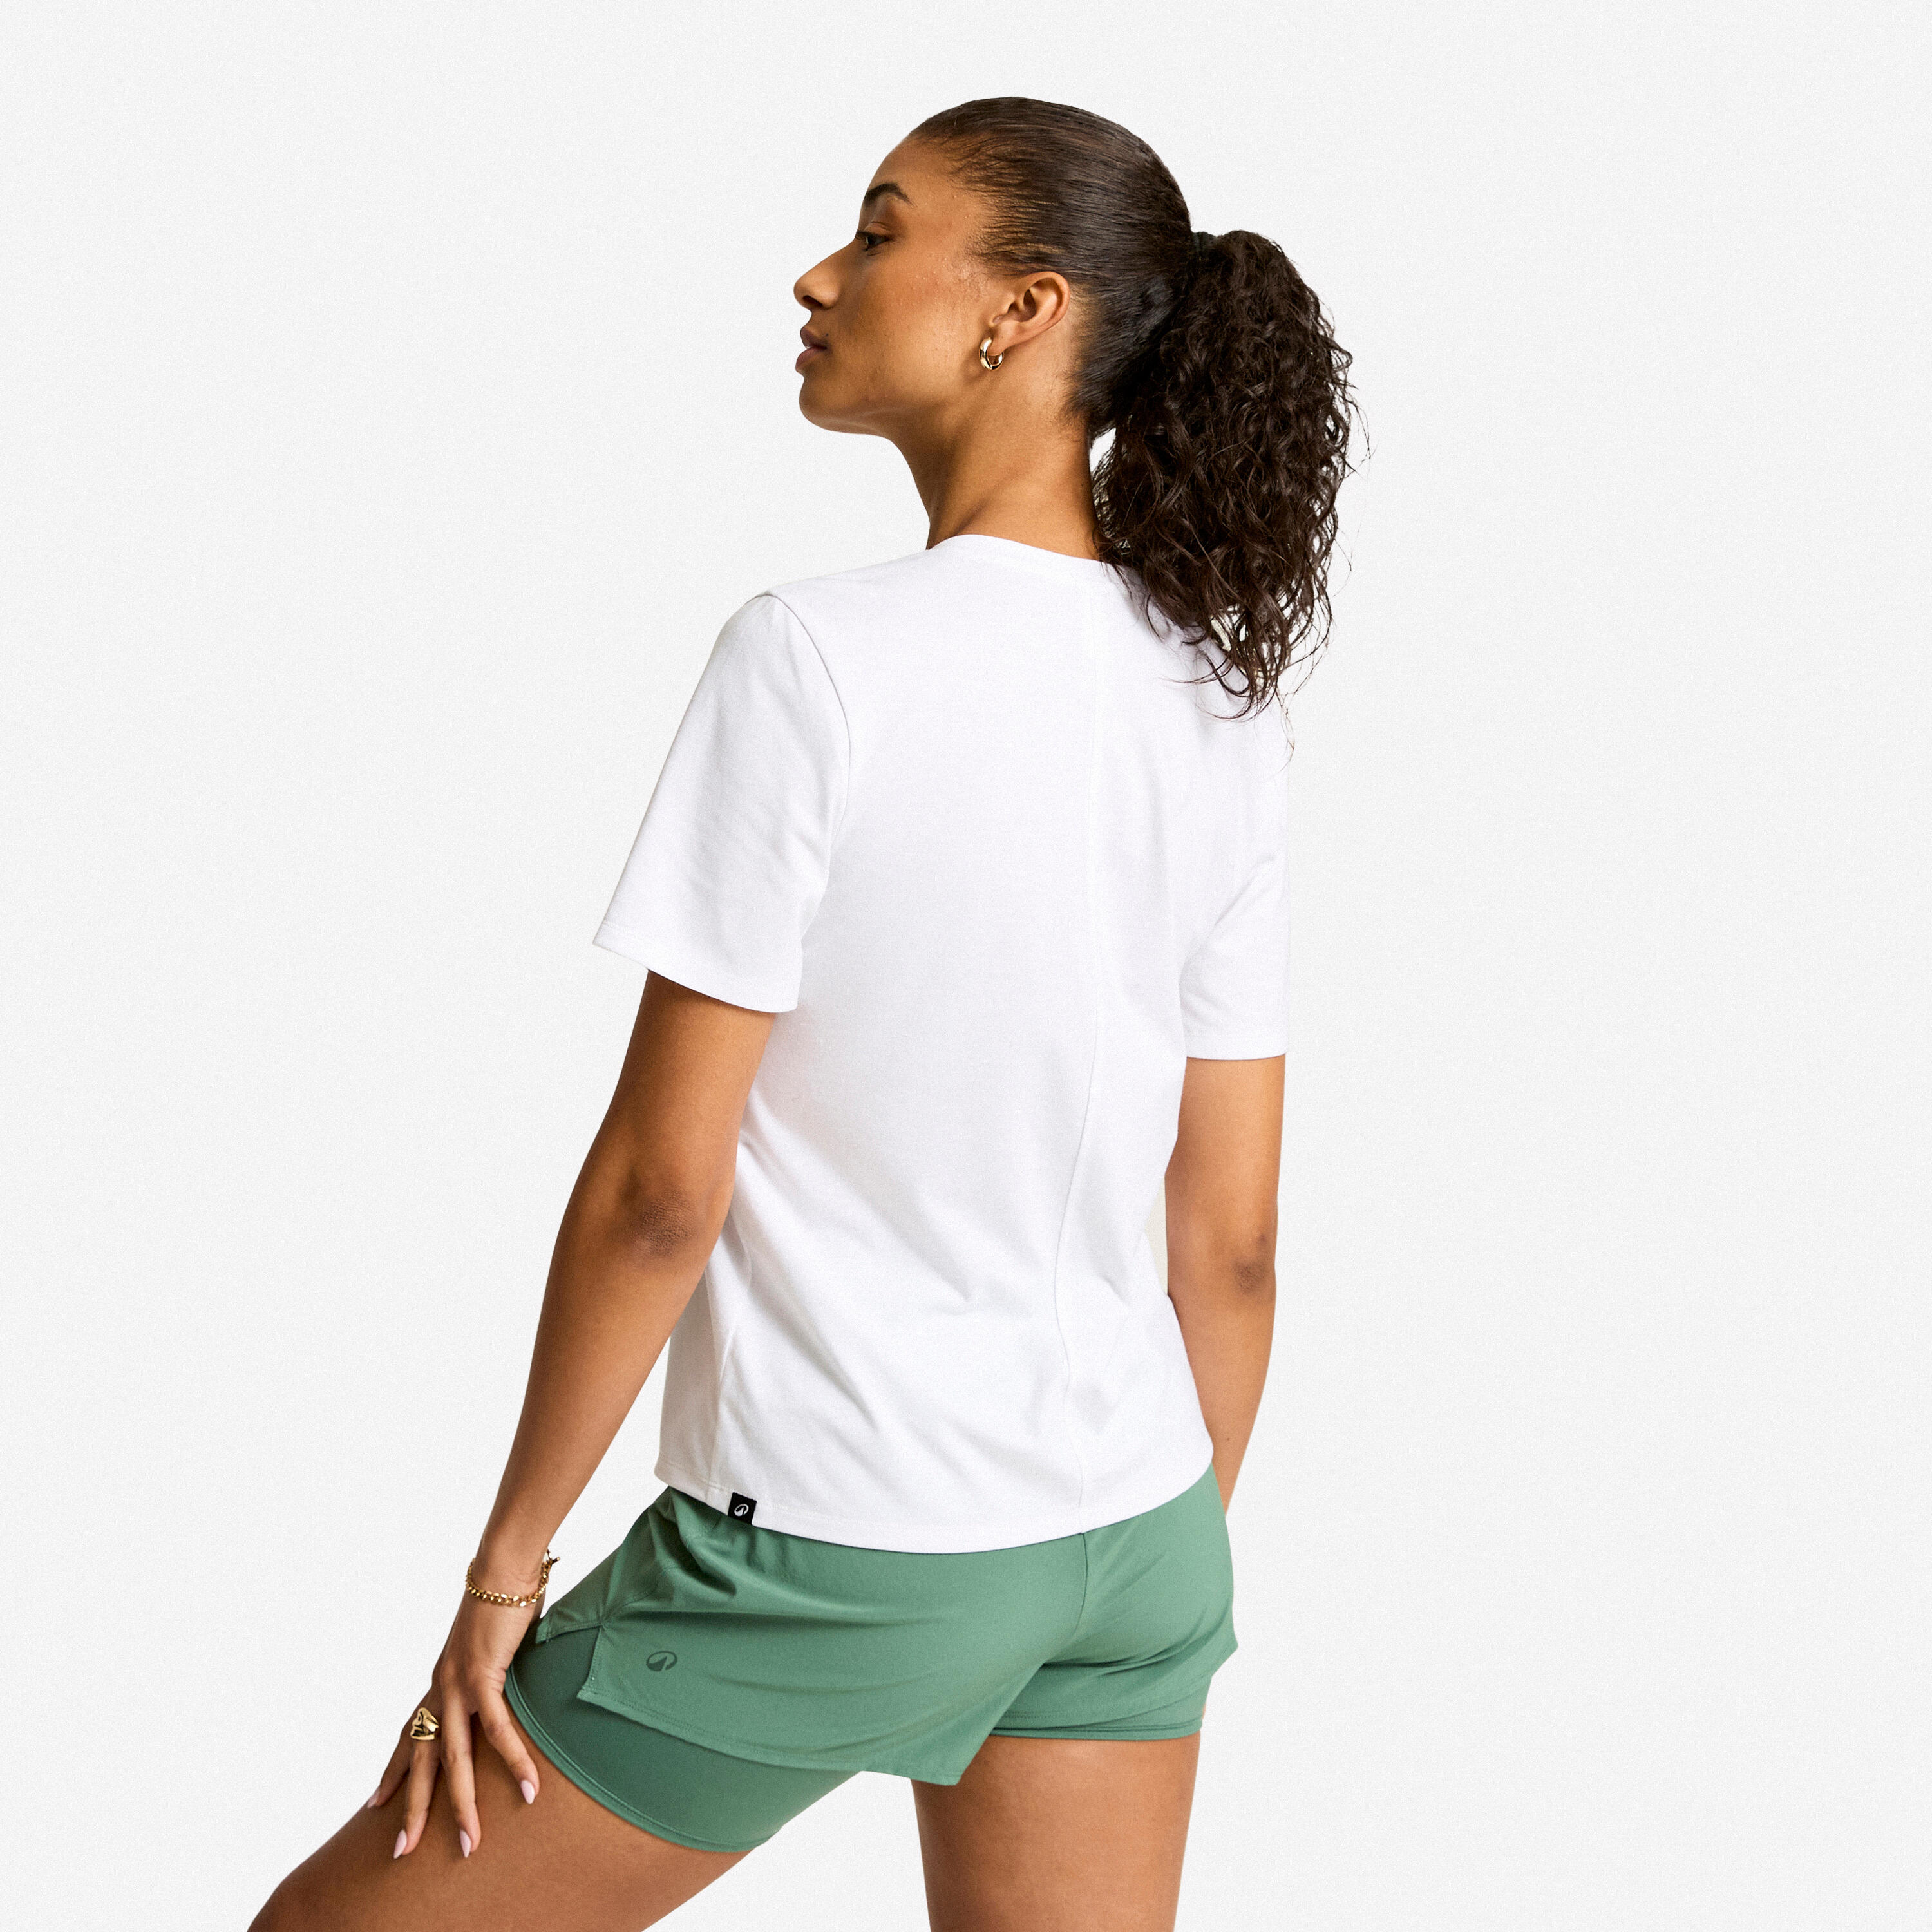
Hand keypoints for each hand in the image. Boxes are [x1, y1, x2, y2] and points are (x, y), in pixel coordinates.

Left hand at [366, 1567, 547, 1858]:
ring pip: (454, 1759)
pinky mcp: (483, 1677)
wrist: (501, 1567)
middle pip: (420, 1760)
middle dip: (412, 1809)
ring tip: (470, 1841)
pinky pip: (498, 1730)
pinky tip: (526, 1788)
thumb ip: (494, 1669)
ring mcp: (457, 1685)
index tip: (374, 1805)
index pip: (408, 1734)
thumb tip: (510, 1677)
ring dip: (462, 1804)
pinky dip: (512, 1761)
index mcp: (440, 1680)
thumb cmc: (502, 1596)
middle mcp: (441, 1687)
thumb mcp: (492, 1644)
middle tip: (402, 1851)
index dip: (391, 1771)